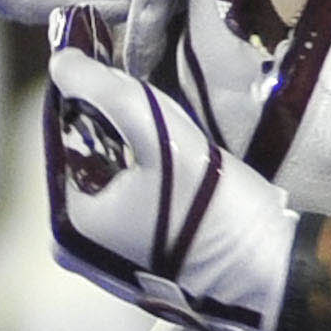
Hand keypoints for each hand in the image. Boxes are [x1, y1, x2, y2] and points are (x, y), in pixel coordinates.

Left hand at [37, 43, 300, 330]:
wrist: (270, 270)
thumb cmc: (212, 209)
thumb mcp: (161, 139)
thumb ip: (108, 92)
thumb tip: (60, 60)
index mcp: (69, 222)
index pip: (65, 137)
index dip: (94, 99)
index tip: (126, 79)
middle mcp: (76, 246)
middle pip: (89, 158)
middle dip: (118, 126)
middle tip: (159, 110)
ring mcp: (105, 258)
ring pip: (111, 176)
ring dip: (134, 148)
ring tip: (174, 136)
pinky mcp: (136, 259)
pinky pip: (128, 201)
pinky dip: (144, 177)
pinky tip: (176, 166)